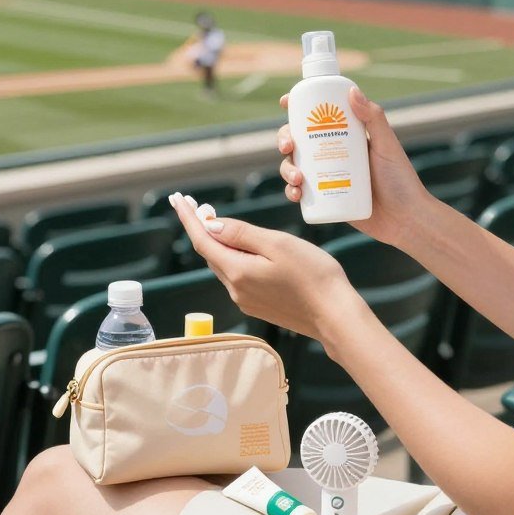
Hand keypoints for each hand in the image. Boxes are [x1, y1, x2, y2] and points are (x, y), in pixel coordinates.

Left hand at [169, 192, 360, 340]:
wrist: (335, 316)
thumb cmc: (313, 275)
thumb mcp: (277, 244)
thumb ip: (241, 234)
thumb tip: (210, 225)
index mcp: (237, 271)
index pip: (202, 240)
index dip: (188, 218)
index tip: (178, 199)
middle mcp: (236, 289)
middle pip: (211, 253)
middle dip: (202, 228)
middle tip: (197, 205)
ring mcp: (247, 300)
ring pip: (224, 266)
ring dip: (218, 244)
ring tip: (219, 223)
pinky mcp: (259, 306)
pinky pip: (238, 277)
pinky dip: (234, 259)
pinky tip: (244, 250)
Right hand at [278, 86, 430, 246]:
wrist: (404, 220)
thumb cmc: (401, 180)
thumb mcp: (387, 145)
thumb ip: (373, 118)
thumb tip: (351, 90)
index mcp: (347, 136)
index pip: (319, 117)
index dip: (298, 108)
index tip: (285, 103)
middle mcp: (334, 154)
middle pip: (299, 140)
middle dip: (284, 139)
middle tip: (287, 146)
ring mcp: (327, 177)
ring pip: (294, 166)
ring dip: (286, 168)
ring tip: (298, 177)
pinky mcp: (325, 200)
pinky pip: (301, 192)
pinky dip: (292, 191)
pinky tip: (296, 193)